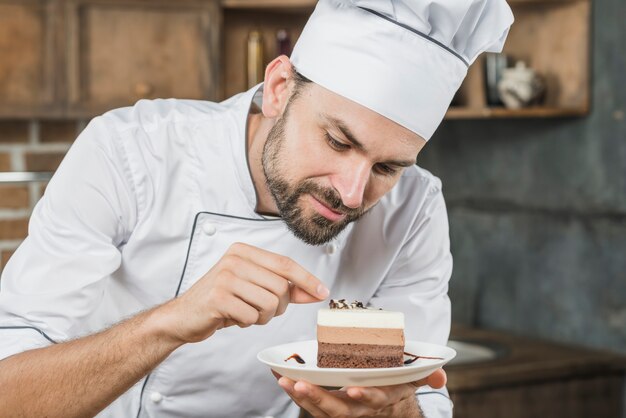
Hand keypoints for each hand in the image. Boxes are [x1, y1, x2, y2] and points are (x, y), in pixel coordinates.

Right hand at [160, 242, 329, 343]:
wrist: (183, 316)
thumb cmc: (221, 301)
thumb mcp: (254, 288)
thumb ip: (284, 288)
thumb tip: (316, 292)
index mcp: (244, 251)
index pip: (285, 264)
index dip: (307, 280)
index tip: (323, 292)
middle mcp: (234, 259)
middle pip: (280, 287)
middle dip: (278, 307)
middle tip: (261, 311)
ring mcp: (225, 277)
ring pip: (269, 303)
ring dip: (263, 317)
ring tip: (246, 314)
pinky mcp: (218, 297)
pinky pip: (252, 317)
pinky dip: (247, 323)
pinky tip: (233, 318)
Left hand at [274, 369, 446, 417]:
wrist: (385, 403)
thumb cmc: (395, 384)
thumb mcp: (412, 380)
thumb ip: (425, 375)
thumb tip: (440, 375)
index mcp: (380, 398)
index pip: (373, 400)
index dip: (364, 397)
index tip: (353, 391)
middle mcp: (359, 408)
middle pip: (337, 409)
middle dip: (319, 399)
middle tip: (302, 385)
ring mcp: (341, 410)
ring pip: (319, 409)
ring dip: (301, 396)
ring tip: (285, 382)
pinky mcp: (327, 407)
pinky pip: (309, 403)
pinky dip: (295, 391)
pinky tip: (281, 377)